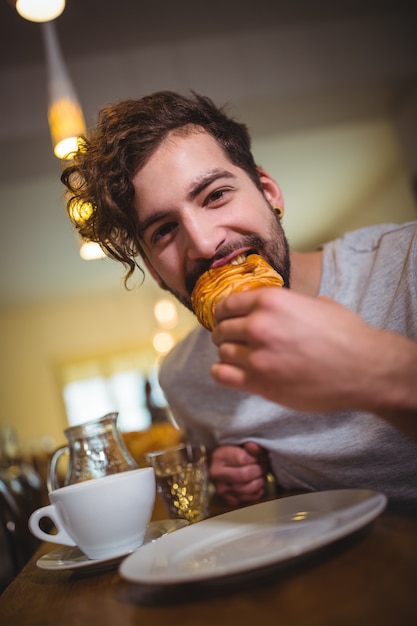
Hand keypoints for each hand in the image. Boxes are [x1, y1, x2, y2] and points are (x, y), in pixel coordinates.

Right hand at [209, 443, 268, 505]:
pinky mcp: (228, 500)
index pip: (242, 459)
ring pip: (247, 489)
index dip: (257, 457)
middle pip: (245, 475)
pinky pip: (248, 499)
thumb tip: (256, 448)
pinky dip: (257, 492)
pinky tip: (257, 484)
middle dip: (259, 470)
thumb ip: (250, 445)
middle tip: (264, 465)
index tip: (261, 456)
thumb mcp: (241, 444)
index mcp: (218, 457)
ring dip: (259, 482)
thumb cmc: (233, 453)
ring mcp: (221, 489)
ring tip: (261, 474)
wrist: (223, 465)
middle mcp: (217, 474)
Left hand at [211, 287, 416, 416]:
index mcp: (271, 301)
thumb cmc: (346, 335)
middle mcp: (259, 325)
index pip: (228, 303)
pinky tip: (230, 371)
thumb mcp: (316, 303)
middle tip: (231, 338)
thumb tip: (276, 308)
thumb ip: (288, 304)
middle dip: (224, 332)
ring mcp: (257, 356)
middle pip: (222, 328)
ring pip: (222, 351)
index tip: (226, 317)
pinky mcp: (260, 383)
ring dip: (227, 353)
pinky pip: (222, 375)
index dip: (224, 312)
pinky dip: (222, 372)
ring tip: (237, 356)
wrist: (363, 369)